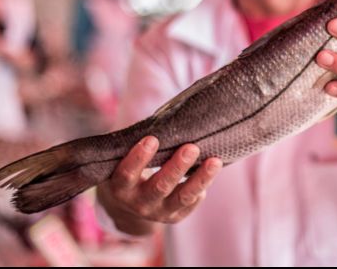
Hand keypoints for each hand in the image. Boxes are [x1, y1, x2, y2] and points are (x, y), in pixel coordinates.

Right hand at [97, 136, 221, 234]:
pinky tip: (210, 171)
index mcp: (120, 188)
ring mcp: (158, 212)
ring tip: (215, 161)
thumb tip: (167, 121)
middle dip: (177, 167)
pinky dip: (201, 187)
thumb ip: (139, 145)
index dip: (139, 158)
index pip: (127, 174)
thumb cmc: (131, 169)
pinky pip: (191, 202)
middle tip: (192, 147)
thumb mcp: (124, 160)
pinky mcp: (175, 216)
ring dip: (200, 179)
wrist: (130, 203)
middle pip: (160, 186)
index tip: (152, 138)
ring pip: (182, 197)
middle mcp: (138, 203)